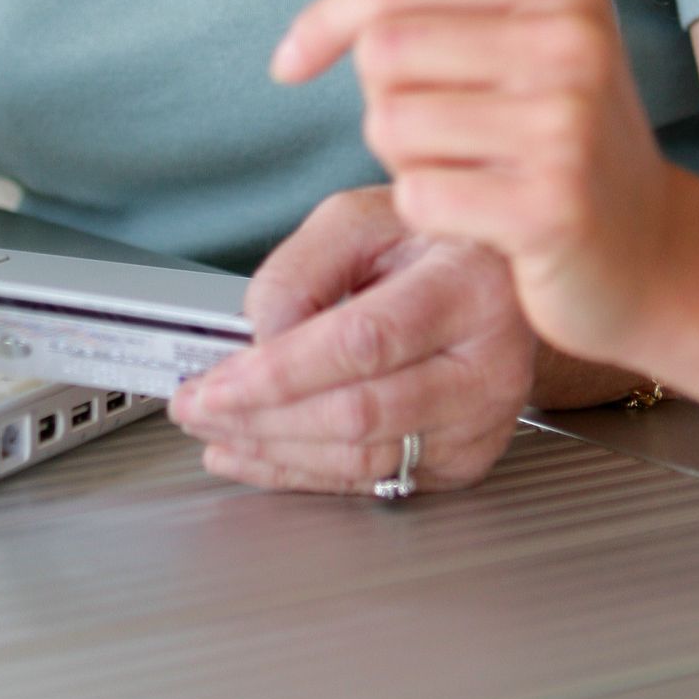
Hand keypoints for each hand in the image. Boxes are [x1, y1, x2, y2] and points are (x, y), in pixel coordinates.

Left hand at [168, 186, 536, 493]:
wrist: (502, 285)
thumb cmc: (434, 245)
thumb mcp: (364, 217)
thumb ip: (304, 266)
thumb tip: (262, 336)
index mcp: (470, 287)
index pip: (363, 343)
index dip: (281, 372)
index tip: (216, 382)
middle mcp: (489, 363)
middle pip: (358, 413)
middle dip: (261, 418)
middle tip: (196, 406)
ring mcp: (482, 422)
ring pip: (363, 459)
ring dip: (273, 452)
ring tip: (214, 429)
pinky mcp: (464, 460)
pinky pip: (372, 480)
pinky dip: (301, 473)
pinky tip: (254, 454)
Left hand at [269, 0, 677, 370]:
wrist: (653, 250)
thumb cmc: (576, 127)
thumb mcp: (542, 19)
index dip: (323, 20)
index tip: (289, 62)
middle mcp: (576, 42)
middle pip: (383, 53)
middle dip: (386, 100)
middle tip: (446, 133)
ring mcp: (569, 126)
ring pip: (392, 127)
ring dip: (406, 160)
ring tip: (472, 169)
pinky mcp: (551, 209)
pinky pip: (419, 197)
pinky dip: (430, 214)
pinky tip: (483, 217)